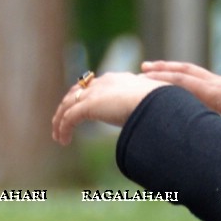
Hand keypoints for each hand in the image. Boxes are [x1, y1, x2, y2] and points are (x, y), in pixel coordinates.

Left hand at [51, 72, 168, 144]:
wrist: (157, 102)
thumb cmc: (162, 106)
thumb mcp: (151, 106)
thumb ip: (145, 110)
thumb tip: (153, 122)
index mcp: (116, 80)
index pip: (94, 85)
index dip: (85, 97)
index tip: (81, 107)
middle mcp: (102, 83)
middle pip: (76, 92)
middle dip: (67, 106)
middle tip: (62, 121)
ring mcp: (94, 93)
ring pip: (67, 105)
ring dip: (60, 120)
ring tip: (58, 136)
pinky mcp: (88, 106)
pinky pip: (68, 118)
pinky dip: (63, 128)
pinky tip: (62, 140)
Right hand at [139, 60, 220, 140]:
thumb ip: (218, 141)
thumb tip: (200, 157)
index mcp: (214, 94)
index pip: (180, 83)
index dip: (158, 80)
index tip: (138, 78)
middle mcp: (217, 84)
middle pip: (184, 71)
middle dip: (162, 70)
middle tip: (141, 67)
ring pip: (195, 72)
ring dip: (175, 69)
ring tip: (158, 68)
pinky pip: (205, 77)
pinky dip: (190, 75)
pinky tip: (193, 83)